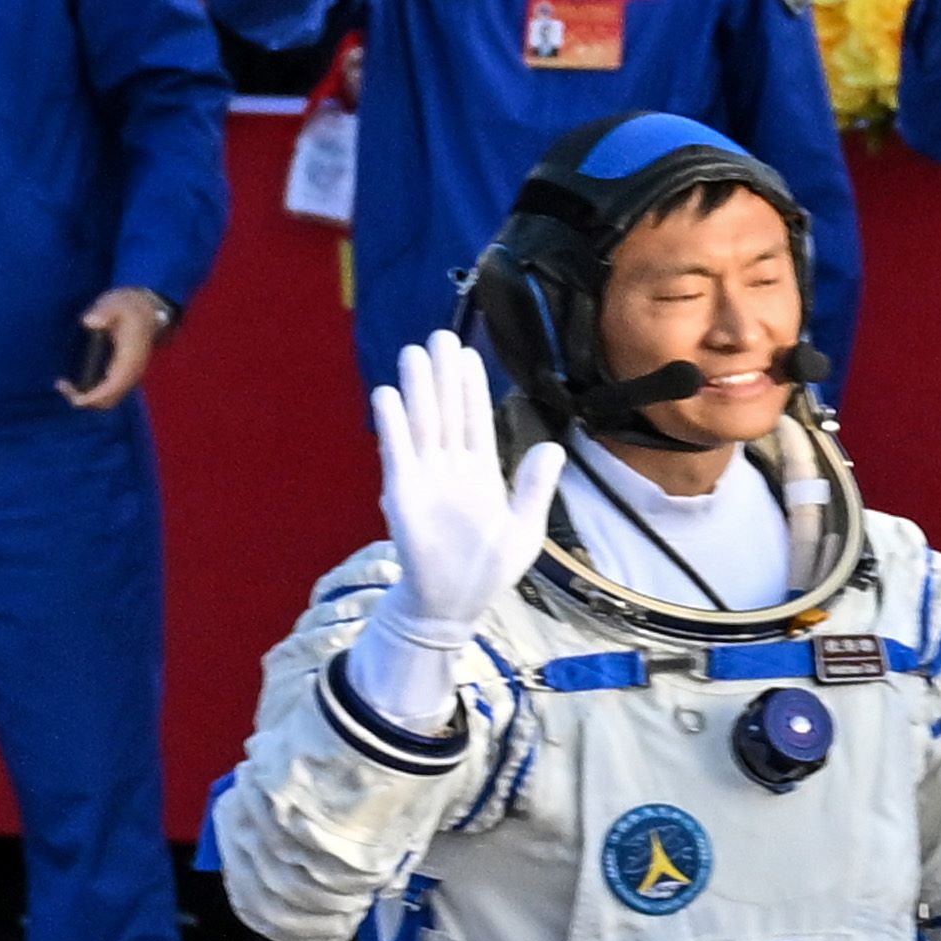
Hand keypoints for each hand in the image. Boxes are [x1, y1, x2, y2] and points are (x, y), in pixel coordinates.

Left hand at [66, 289, 172, 413]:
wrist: (149, 308)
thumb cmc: (130, 306)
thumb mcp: (116, 303)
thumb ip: (104, 312)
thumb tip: (89, 322)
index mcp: (130, 359)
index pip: (112, 388)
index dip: (91, 396)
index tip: (69, 391)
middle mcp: (132, 372)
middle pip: (109, 400)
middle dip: (84, 400)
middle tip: (62, 385)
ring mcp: (130, 375)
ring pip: (109, 399)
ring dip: (87, 398)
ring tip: (65, 385)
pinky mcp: (125, 374)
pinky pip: (110, 392)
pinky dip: (93, 392)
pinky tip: (77, 380)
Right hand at [373, 326, 532, 646]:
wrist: (451, 605)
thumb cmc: (487, 567)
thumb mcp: (524, 529)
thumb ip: (535, 488)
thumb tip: (553, 447)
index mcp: (481, 471)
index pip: (476, 420)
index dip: (472, 387)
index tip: (469, 353)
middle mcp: (451, 467)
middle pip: (447, 413)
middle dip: (443, 376)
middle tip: (440, 335)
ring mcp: (424, 478)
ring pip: (422, 425)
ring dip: (417, 390)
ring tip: (414, 352)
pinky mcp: (401, 494)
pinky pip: (397, 454)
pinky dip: (392, 426)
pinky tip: (387, 395)